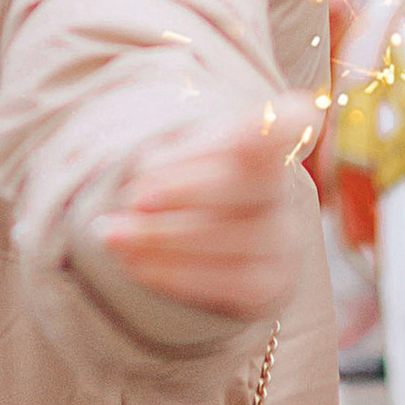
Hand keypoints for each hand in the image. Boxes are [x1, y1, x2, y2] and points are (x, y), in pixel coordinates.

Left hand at [92, 110, 308, 323]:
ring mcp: (285, 241)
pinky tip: (135, 264)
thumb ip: (169, 160)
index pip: (287, 123)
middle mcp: (288, 190)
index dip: (280, 122)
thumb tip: (143, 193)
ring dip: (165, 237)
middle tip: (134, 198)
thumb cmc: (187, 179)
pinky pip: (227, 283)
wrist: (204, 237)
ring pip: (233, 237)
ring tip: (115, 235)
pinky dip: (175, 273)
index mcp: (268, 140)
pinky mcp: (271, 286)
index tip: (277, 118)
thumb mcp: (177, 153)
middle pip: (247, 180)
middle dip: (186, 190)